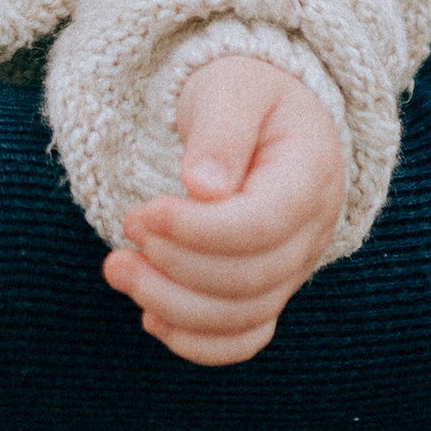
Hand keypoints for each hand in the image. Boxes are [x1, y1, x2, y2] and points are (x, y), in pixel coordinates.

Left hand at [103, 53, 344, 364]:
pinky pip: (245, 336)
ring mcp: (294, 266)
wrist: (263, 111)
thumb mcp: (232, 88)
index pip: (261, 225)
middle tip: (122, 237)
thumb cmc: (245, 91)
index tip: (143, 214)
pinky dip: (199, 341)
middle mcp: (312, 230)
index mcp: (311, 173)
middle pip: (251, 279)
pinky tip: (151, 317)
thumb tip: (202, 187)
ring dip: (174, 306)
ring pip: (244, 315)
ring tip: (118, 271)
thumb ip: (220, 131)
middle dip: (176, 268)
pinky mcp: (269, 288)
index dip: (198, 231)